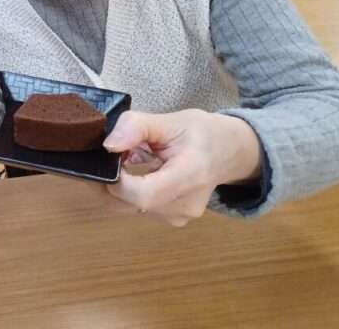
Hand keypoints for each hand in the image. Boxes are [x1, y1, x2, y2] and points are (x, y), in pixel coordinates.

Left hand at [102, 110, 261, 226]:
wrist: (229, 153)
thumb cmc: (202, 133)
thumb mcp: (171, 119)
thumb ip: (137, 127)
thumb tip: (109, 145)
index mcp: (190, 176)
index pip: (143, 195)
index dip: (117, 180)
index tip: (110, 157)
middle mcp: (185, 205)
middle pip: (131, 204)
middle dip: (111, 180)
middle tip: (111, 155)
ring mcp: (179, 216)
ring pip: (131, 207)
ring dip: (121, 184)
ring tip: (129, 159)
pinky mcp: (173, 219)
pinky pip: (140, 208)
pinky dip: (131, 190)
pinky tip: (138, 171)